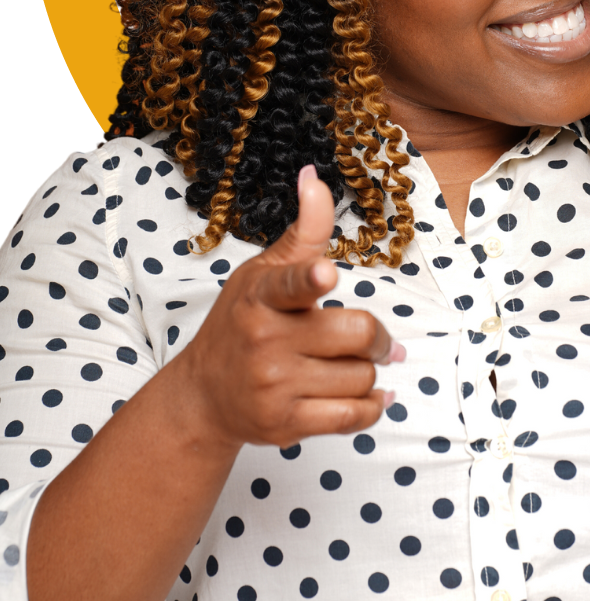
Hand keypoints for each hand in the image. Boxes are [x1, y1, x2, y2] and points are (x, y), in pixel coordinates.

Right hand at [174, 165, 403, 450]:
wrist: (204, 396)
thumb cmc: (241, 324)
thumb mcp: (261, 273)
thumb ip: (302, 231)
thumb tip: (314, 177)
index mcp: (262, 297)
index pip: (290, 284)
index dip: (311, 279)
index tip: (326, 275)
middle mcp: (266, 341)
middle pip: (355, 334)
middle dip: (376, 337)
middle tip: (372, 339)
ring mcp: (275, 386)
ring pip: (361, 376)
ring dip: (365, 371)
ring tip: (345, 366)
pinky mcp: (286, 423)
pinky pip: (353, 416)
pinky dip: (373, 406)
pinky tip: (373, 396)